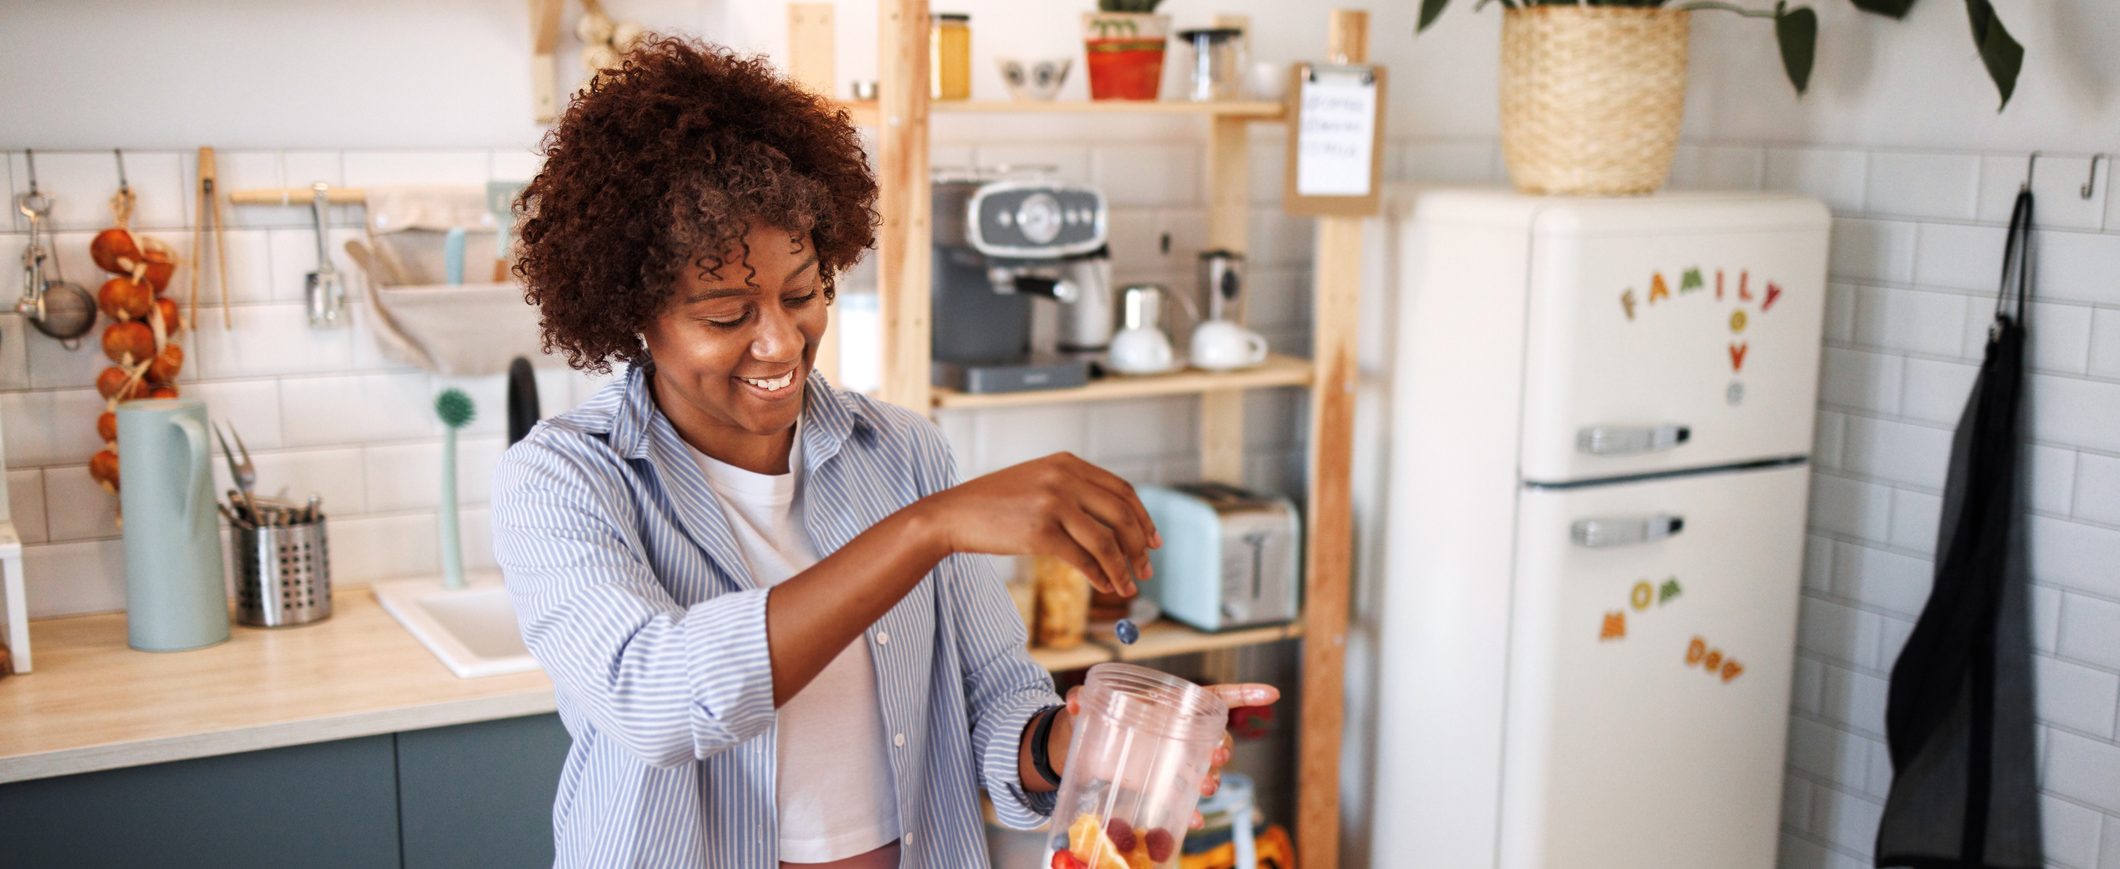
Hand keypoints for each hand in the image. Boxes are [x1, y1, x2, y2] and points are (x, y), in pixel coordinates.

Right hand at [913, 452, 1157, 595]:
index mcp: (1067, 463)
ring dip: (1123, 568)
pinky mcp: (1039, 532)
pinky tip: (1105, 585)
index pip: (1122, 490)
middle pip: (1121, 514)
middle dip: (1140, 545)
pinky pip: (1083, 558)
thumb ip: (1075, 492)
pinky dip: (1100, 575)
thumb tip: (1118, 527)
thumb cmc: (997, 504)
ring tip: (1129, 586)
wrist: (954, 514)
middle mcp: (1064, 478)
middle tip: (1148, 568)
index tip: (1153, 541)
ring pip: (1106, 540)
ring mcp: (1052, 503)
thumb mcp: (1039, 483)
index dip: (1143, 518)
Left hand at [1063, 682, 1280, 827]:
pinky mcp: (1158, 783)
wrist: (1074, 746)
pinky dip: (1191, 812)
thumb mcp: (1083, 707)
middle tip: (1216, 758)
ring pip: (1204, 769)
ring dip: (1211, 780)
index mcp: (1166, 705)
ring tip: (1205, 788)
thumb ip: (1080, 700)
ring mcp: (1170, 759)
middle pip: (1215, 737)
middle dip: (1223, 748)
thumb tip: (1074, 702)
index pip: (1212, 697)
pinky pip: (1183, 798)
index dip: (1243, 693)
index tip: (1270, 693)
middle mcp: (1175, 731)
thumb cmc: (1087, 718)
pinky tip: (1192, 821)